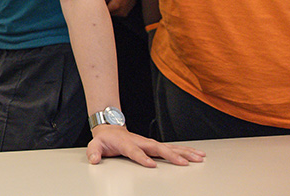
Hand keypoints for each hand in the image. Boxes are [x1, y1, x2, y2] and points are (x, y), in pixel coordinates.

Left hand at [86, 125, 205, 167]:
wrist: (110, 128)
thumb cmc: (105, 139)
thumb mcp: (95, 144)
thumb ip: (94, 152)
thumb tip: (93, 160)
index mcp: (126, 143)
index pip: (135, 151)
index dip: (142, 158)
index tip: (151, 165)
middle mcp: (141, 142)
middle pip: (158, 148)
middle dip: (171, 155)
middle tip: (184, 163)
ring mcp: (149, 143)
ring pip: (169, 147)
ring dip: (184, 152)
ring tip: (199, 157)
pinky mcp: (155, 145)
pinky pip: (172, 148)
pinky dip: (185, 151)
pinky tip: (197, 154)